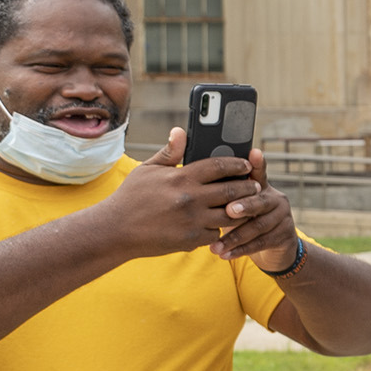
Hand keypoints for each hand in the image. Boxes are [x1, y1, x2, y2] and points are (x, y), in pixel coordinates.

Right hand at [96, 128, 264, 260]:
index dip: (237, 165)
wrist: (115, 230)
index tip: (246, 165)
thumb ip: (170, 153)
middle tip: (255, 186)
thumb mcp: (147, 170)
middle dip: (248, 187)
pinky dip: (219, 229)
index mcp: (181, 177)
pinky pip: (216, 233)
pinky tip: (221, 224)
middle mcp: (190, 198)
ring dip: (240, 210)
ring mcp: (193, 220)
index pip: (219, 166)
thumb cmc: (131, 197)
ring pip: (230, 215)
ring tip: (246, 205)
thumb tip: (180, 131)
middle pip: (232, 190)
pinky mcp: (192, 239)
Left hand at [214, 146, 299, 269]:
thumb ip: (224, 189)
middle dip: (245, 205)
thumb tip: (204, 171)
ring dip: (236, 236)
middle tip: (228, 210)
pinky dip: (241, 250)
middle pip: (261, 200)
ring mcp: (283, 217)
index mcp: (261, 187)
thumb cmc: (245, 220)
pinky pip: (262, 243)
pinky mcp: (285, 236)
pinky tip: (225, 255)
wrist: (273, 249)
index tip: (253, 153)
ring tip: (215, 245)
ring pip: (259, 226)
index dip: (257, 163)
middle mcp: (276, 198)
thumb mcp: (237, 204)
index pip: (259, 172)